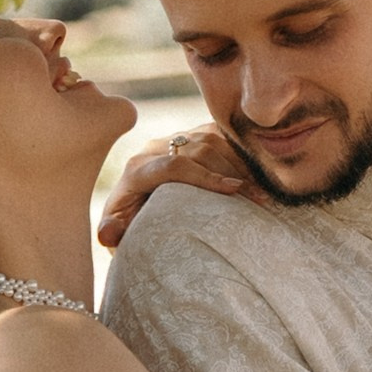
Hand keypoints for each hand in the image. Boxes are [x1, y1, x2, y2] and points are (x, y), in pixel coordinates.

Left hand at [97, 126, 250, 248]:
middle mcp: (154, 149)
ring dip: (241, 164)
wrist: (134, 208)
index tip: (234, 192)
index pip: (174, 166)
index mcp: (136, 170)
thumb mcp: (119, 234)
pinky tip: (259, 175)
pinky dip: (241, 153)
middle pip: (198, 150)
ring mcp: (174, 140)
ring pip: (212, 139)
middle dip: (231, 173)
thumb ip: (113, 232)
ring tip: (263, 192)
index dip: (205, 177)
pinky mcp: (190, 138)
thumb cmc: (130, 228)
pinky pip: (220, 136)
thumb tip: (108, 234)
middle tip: (259, 199)